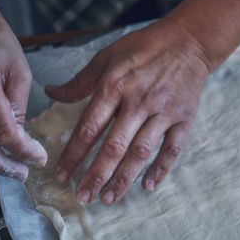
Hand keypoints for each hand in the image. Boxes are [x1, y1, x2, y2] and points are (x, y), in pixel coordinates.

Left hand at [46, 19, 211, 204]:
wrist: (189, 42)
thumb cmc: (144, 48)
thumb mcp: (108, 56)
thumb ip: (81, 81)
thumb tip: (51, 93)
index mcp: (115, 86)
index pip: (89, 127)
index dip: (74, 154)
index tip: (62, 175)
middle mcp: (138, 101)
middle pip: (114, 146)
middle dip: (96, 175)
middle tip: (83, 197)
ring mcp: (163, 112)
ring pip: (141, 151)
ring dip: (124, 178)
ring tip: (109, 198)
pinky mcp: (183, 119)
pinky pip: (172, 149)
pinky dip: (161, 169)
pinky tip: (148, 186)